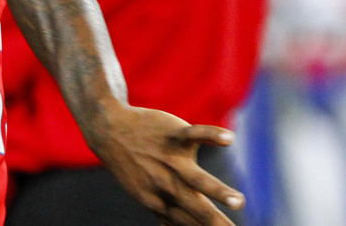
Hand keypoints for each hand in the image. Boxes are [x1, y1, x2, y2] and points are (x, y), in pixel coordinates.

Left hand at [89, 103, 243, 225]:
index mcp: (162, 202)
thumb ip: (166, 214)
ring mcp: (170, 158)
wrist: (107, 129)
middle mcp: (166, 184)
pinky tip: (230, 139)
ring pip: (195, 176)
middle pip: (195, 207)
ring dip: (217, 189)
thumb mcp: (146, 195)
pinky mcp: (172, 133)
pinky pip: (194, 133)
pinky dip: (212, 134)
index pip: (189, 224)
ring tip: (239, 201)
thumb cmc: (133, 166)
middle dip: (214, 222)